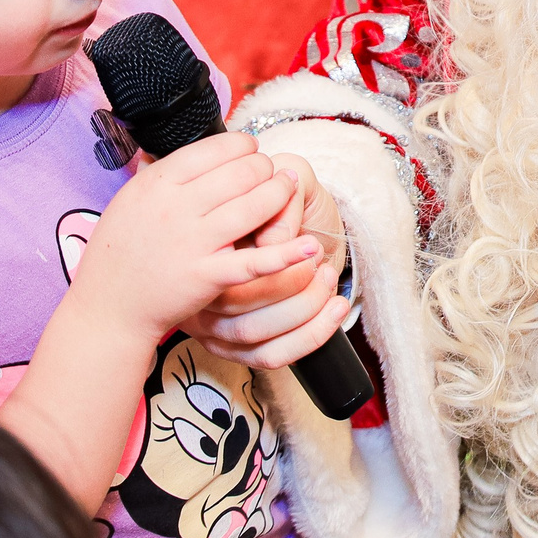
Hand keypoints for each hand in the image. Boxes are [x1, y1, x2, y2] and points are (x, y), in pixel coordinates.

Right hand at [68, 133, 323, 343]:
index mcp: (157, 183)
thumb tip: (195, 149)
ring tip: (288, 189)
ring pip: (253, 206)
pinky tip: (310, 244)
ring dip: (279, 194)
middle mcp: (175, 208)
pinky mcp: (208, 276)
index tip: (250, 150)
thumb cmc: (120, 252)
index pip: (215, 149)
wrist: (109, 305)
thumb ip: (161, 173)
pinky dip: (286, 253)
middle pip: (240, 172)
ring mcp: (193, 242)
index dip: (242, 146)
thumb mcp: (131, 198)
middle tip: (271, 172)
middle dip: (264, 168)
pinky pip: (254, 262)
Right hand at [197, 153, 350, 370]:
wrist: (312, 229)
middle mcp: (202, 288)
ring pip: (252, 333)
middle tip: (318, 262)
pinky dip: (310, 336)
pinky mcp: (241, 348)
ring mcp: (216, 323)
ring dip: (303, 308)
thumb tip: (273, 243)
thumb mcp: (295, 181)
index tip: (308, 244)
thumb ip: (283, 201)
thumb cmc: (298, 206)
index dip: (270, 259)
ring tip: (329, 278)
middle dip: (290, 285)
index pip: (223, 263)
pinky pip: (269, 356)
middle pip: (234, 303)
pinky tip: (335, 309)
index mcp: (206, 244)